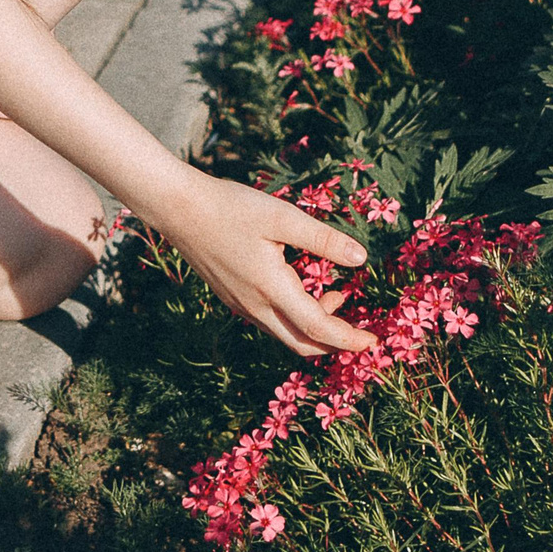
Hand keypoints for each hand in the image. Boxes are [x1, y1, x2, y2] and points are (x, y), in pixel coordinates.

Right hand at [151, 171, 378, 358]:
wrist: (179, 208)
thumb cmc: (231, 207)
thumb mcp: (282, 217)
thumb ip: (323, 240)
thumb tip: (361, 259)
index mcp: (271, 289)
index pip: (318, 328)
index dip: (348, 339)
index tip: (373, 342)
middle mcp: (255, 306)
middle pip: (301, 344)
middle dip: (334, 343)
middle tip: (360, 331)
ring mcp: (241, 305)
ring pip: (285, 333)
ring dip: (315, 326)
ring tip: (336, 294)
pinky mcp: (232, 297)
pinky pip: (270, 320)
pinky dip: (295, 317)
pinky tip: (303, 287)